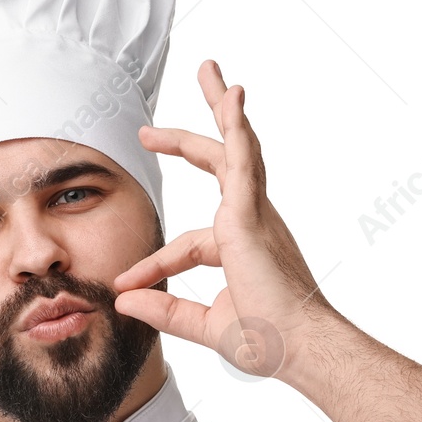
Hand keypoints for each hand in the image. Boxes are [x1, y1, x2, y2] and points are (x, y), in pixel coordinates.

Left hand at [113, 58, 330, 380]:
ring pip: (237, 147)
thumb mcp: (205, 325)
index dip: (152, 265)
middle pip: (220, 167)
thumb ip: (164, 310)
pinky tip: (233, 97)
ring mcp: (255, 214)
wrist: (299, 349)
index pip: (186, 246)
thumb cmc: (268, 341)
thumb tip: (122, 300)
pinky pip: (245, 158)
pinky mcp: (253, 214)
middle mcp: (251, 222)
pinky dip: (237, 126)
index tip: (123, 285)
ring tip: (211, 72)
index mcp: (239, 248)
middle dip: (189, 141)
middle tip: (152, 128)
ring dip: (223, 108)